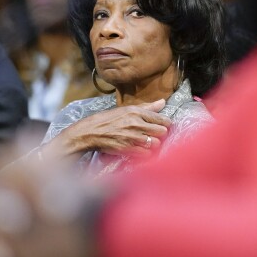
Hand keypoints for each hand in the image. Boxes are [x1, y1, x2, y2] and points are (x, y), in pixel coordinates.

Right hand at [44, 99, 171, 159]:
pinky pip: (147, 154)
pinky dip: (147, 154)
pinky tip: (141, 150)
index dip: (166, 124)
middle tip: (155, 135)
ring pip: (156, 143)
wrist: (90, 132)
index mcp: (137, 112)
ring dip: (154, 145)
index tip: (164, 126)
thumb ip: (147, 107)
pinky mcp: (128, 149)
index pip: (162, 119)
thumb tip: (163, 102)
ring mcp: (132, 137)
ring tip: (148, 143)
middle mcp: (136, 123)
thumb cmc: (108, 120)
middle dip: (161, 134)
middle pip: (162, 132)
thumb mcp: (127, 109)